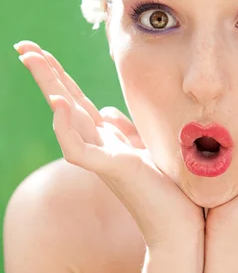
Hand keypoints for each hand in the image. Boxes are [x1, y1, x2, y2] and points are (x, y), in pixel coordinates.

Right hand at [14, 41, 204, 251]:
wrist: (179, 227)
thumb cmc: (167, 191)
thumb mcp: (145, 150)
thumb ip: (125, 130)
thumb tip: (106, 110)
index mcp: (107, 138)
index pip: (77, 100)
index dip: (59, 75)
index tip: (40, 50)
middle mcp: (100, 145)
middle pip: (67, 101)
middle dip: (45, 72)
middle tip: (22, 45)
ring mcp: (103, 158)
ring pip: (68, 118)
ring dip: (50, 88)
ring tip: (32, 60)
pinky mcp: (113, 170)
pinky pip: (80, 150)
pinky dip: (65, 128)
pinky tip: (59, 104)